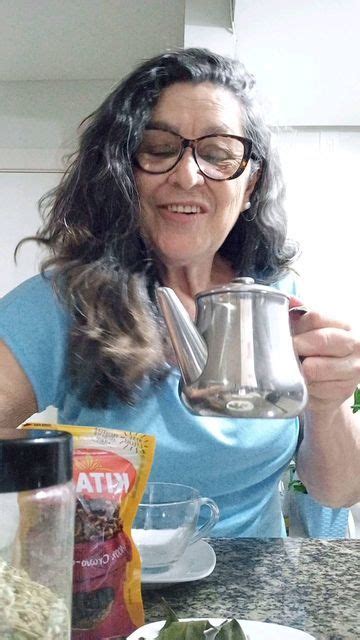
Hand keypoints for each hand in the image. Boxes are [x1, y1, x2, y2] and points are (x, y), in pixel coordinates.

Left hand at [289, 297, 359, 414]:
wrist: (330, 386)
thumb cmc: (318, 354)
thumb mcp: (310, 332)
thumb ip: (300, 315)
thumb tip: (289, 300)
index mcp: (345, 326)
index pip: (315, 317)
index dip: (296, 326)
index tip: (287, 334)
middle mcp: (355, 346)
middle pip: (319, 340)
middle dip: (297, 347)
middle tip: (286, 352)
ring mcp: (352, 371)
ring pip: (314, 368)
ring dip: (298, 369)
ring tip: (295, 368)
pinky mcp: (343, 392)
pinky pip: (314, 389)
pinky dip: (303, 387)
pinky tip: (303, 383)